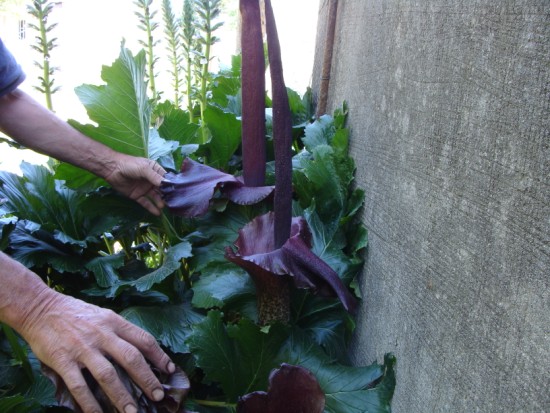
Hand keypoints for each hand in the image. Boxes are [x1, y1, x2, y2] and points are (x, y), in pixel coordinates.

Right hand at [19, 290, 174, 412]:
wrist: (40, 307)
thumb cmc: (75, 313)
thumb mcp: (103, 315)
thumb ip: (119, 332)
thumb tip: (141, 352)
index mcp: (114, 322)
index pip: (143, 340)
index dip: (159, 356)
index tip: (170, 370)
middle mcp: (102, 334)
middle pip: (131, 358)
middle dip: (147, 379)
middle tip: (158, 396)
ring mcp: (82, 348)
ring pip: (107, 376)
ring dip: (122, 396)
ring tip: (132, 412)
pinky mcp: (62, 360)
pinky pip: (79, 386)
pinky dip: (89, 403)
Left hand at [104, 155, 166, 215]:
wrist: (112, 169)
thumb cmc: (130, 165)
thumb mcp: (144, 169)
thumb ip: (155, 177)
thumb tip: (167, 185)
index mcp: (155, 171)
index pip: (166, 179)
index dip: (171, 185)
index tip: (178, 193)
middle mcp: (151, 180)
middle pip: (161, 189)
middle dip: (167, 195)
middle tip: (172, 202)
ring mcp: (144, 188)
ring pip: (155, 197)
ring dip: (160, 202)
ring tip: (164, 207)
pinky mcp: (137, 195)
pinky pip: (146, 202)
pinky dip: (151, 207)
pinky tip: (157, 213)